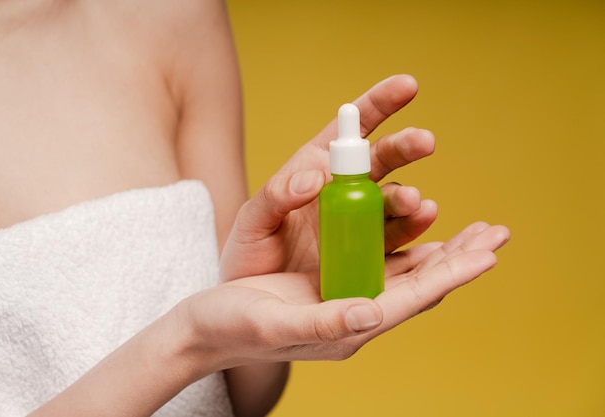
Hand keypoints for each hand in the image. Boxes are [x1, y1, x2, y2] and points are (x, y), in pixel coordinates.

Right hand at [182, 222, 508, 367]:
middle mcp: (356, 312)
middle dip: (459, 259)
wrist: (207, 331)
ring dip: (441, 251)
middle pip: (421, 284)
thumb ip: (325, 322)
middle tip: (495, 233)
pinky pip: (381, 263)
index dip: (452, 274)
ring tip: (472, 231)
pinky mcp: (332, 284)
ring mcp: (346, 297)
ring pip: (406, 273)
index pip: (414, 298)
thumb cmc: (235, 327)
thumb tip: (373, 313)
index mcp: (349, 325)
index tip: (489, 251)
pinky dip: (406, 245)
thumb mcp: (276, 323)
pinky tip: (418, 232)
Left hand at [220, 74, 437, 280]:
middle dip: (405, 147)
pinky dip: (413, 231)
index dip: (379, 104)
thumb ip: (276, 195)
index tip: (408, 85)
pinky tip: (426, 227)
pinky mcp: (369, 254)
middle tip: (424, 141)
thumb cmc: (249, 250)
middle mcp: (345, 190)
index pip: (349, 130)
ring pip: (394, 201)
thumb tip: (314, 176)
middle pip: (383, 160)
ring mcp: (360, 222)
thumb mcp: (252, 220)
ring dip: (410, 198)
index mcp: (316, 168)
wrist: (252, 297)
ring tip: (418, 203)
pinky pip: (396, 240)